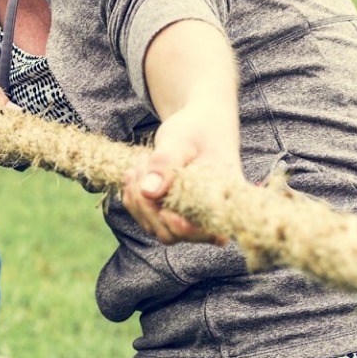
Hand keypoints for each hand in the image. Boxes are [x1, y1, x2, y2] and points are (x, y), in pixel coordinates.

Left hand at [119, 102, 236, 245]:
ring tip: (140, 164)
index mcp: (223, 199)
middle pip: (172, 233)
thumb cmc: (198, 129)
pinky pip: (147, 219)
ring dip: (139, 200)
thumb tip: (149, 192)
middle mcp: (208, 215)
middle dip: (148, 205)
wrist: (200, 124)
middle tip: (143, 165)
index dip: (182, 228)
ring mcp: (189, 217)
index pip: (206, 232)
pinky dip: (134, 200)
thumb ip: (166, 163)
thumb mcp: (181, 139)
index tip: (163, 210)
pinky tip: (134, 174)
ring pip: (156, 228)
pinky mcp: (172, 213)